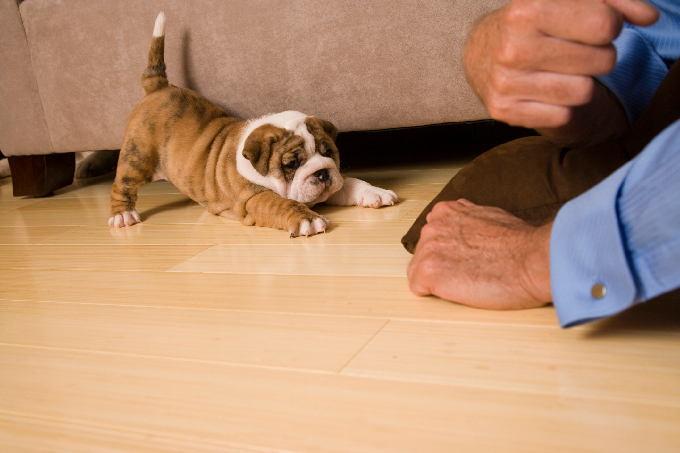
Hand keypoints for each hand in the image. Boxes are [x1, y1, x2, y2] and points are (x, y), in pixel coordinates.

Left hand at [407, 199, 552, 309]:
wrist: (532, 260)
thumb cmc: (520, 244)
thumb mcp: (489, 215)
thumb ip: (467, 219)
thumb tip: (464, 224)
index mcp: (445, 212)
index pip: (432, 237)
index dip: (448, 253)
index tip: (465, 259)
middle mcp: (432, 226)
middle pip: (423, 255)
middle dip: (442, 266)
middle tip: (470, 272)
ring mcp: (428, 248)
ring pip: (419, 272)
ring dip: (439, 281)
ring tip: (468, 281)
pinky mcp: (428, 271)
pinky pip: (418, 288)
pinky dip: (435, 293)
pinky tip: (459, 290)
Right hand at [463, 0, 658, 136]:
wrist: (479, 55)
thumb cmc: (532, 23)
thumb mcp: (565, 0)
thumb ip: (613, 1)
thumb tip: (649, 17)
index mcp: (526, 11)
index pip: (605, 25)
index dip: (610, 26)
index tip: (594, 27)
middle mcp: (513, 49)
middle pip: (602, 61)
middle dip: (600, 56)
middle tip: (578, 52)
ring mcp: (506, 83)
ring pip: (585, 92)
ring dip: (583, 83)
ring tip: (563, 71)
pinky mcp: (504, 110)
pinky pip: (563, 115)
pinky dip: (562, 105)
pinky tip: (545, 90)